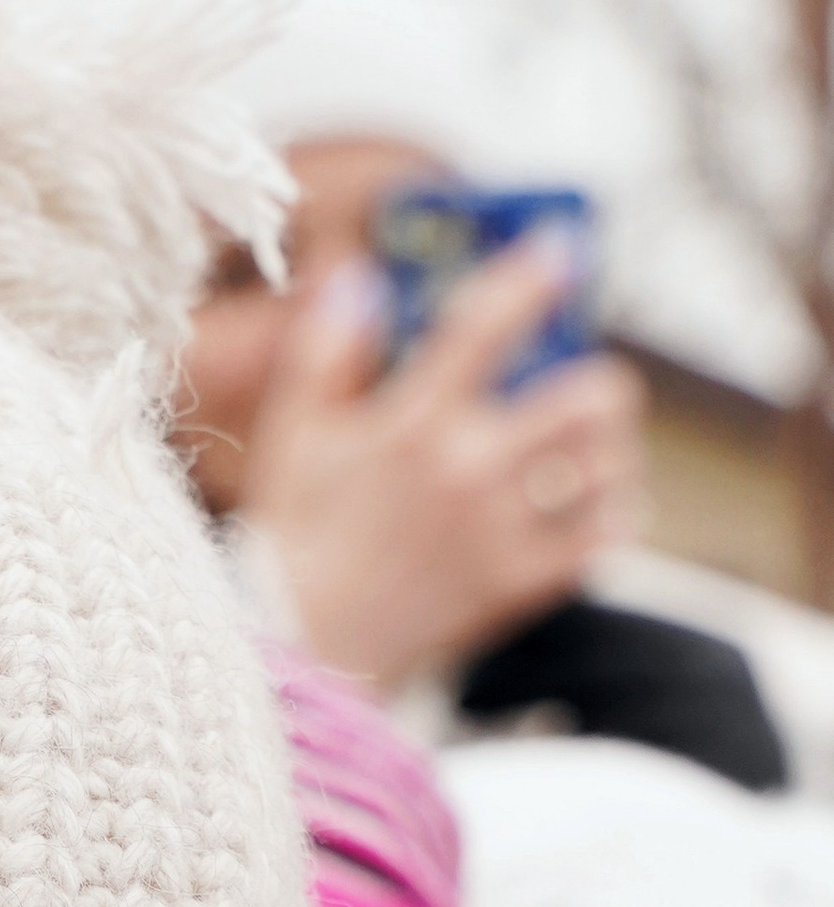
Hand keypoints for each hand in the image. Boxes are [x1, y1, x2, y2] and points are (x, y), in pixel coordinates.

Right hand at [241, 234, 645, 691]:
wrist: (299, 656)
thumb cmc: (293, 543)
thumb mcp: (294, 439)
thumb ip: (324, 352)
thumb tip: (359, 276)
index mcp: (410, 422)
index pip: (487, 324)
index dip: (535, 275)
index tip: (562, 250)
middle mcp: (465, 470)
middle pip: (587, 396)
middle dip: (599, 381)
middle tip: (587, 388)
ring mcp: (496, 532)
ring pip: (607, 466)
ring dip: (612, 450)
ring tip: (596, 452)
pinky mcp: (513, 588)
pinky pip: (601, 540)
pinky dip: (612, 518)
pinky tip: (599, 510)